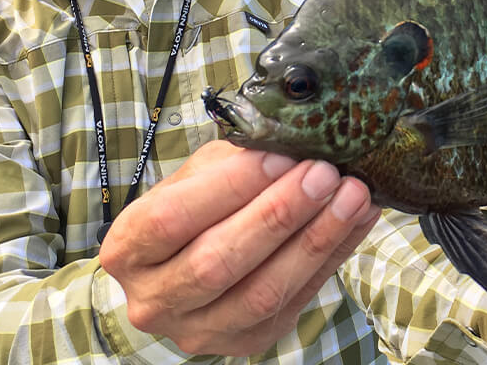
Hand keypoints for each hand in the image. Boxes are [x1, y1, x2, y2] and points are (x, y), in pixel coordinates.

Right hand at [99, 140, 380, 355]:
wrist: (184, 271)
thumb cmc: (190, 211)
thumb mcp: (195, 178)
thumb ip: (230, 164)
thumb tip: (288, 145)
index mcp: (128, 250)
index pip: (172, 218)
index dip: (229, 187)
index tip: (280, 156)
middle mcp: (155, 300)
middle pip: (218, 261)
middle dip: (279, 214)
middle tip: (324, 174)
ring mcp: (199, 330)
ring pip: (262, 291)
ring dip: (316, 240)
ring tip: (353, 196)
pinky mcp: (246, 342)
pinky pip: (296, 300)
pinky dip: (333, 256)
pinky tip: (358, 219)